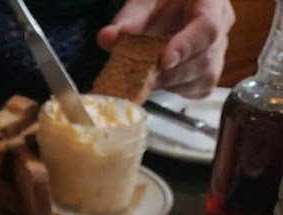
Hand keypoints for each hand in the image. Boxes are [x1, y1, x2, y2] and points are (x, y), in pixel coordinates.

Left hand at [97, 0, 234, 97]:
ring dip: (173, 85)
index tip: (164, 61)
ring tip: (148, 82)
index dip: (186, 46)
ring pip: (205, 78)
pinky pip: (200, 89)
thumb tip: (107, 39)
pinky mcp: (210, 71)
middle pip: (205, 59)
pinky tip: (161, 84)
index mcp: (211, 1)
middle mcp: (221, 26)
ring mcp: (218, 50)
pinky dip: (178, 91)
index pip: (207, 27)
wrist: (173, 5)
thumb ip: (128, 19)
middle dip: (172, 73)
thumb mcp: (145, 1)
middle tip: (145, 79)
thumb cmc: (163, 0)